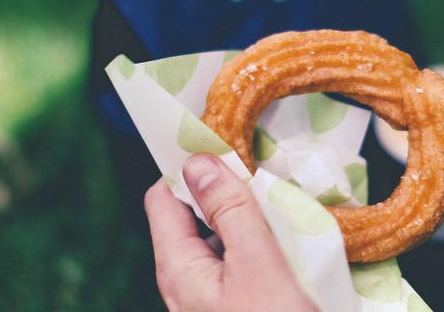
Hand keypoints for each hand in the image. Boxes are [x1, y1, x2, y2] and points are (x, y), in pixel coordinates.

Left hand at [144, 154, 317, 311]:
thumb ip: (229, 210)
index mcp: (178, 267)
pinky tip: (281, 234)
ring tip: (276, 199)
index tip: (222, 147)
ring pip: (215, 236)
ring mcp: (206, 292)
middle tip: (258, 171)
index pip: (162, 197)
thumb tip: (198, 162)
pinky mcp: (230, 299)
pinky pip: (233, 257)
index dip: (186, 169)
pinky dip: (252, 238)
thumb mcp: (257, 262)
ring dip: (241, 214)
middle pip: (190, 215)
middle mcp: (184, 279)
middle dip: (221, 189)